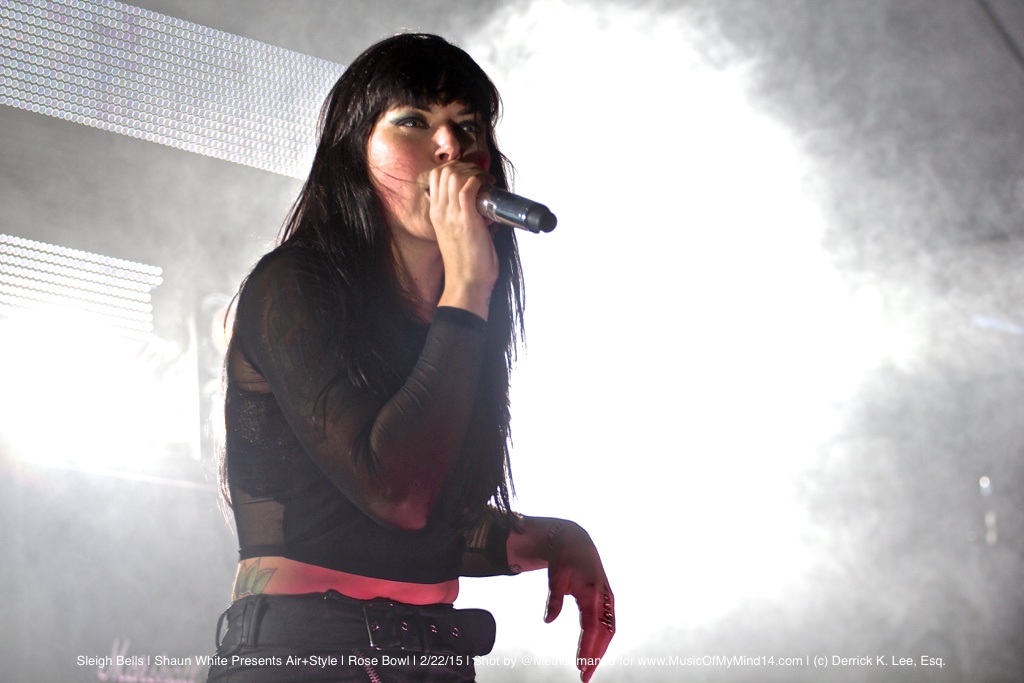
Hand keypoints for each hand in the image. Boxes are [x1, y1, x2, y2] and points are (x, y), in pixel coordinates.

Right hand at [429, 160, 497, 318]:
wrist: (467, 282)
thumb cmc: (466, 263)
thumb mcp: (457, 235)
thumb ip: (464, 219)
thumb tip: (485, 210)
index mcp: (436, 213)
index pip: (435, 177)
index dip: (454, 168)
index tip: (471, 175)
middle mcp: (440, 211)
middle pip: (443, 171)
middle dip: (464, 166)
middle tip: (480, 176)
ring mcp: (451, 215)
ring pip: (453, 175)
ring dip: (472, 172)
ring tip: (484, 180)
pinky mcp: (465, 220)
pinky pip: (467, 189)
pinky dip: (478, 181)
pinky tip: (486, 186)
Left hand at [543, 523, 614, 682]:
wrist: (575, 540)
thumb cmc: (564, 557)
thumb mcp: (556, 576)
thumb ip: (554, 599)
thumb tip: (548, 620)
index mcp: (592, 593)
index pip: (592, 628)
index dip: (587, 648)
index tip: (581, 666)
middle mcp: (604, 597)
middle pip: (605, 634)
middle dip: (596, 656)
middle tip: (585, 676)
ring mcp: (607, 598)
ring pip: (608, 630)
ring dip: (600, 650)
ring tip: (589, 667)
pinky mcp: (606, 599)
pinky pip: (607, 623)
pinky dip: (602, 639)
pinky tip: (594, 650)